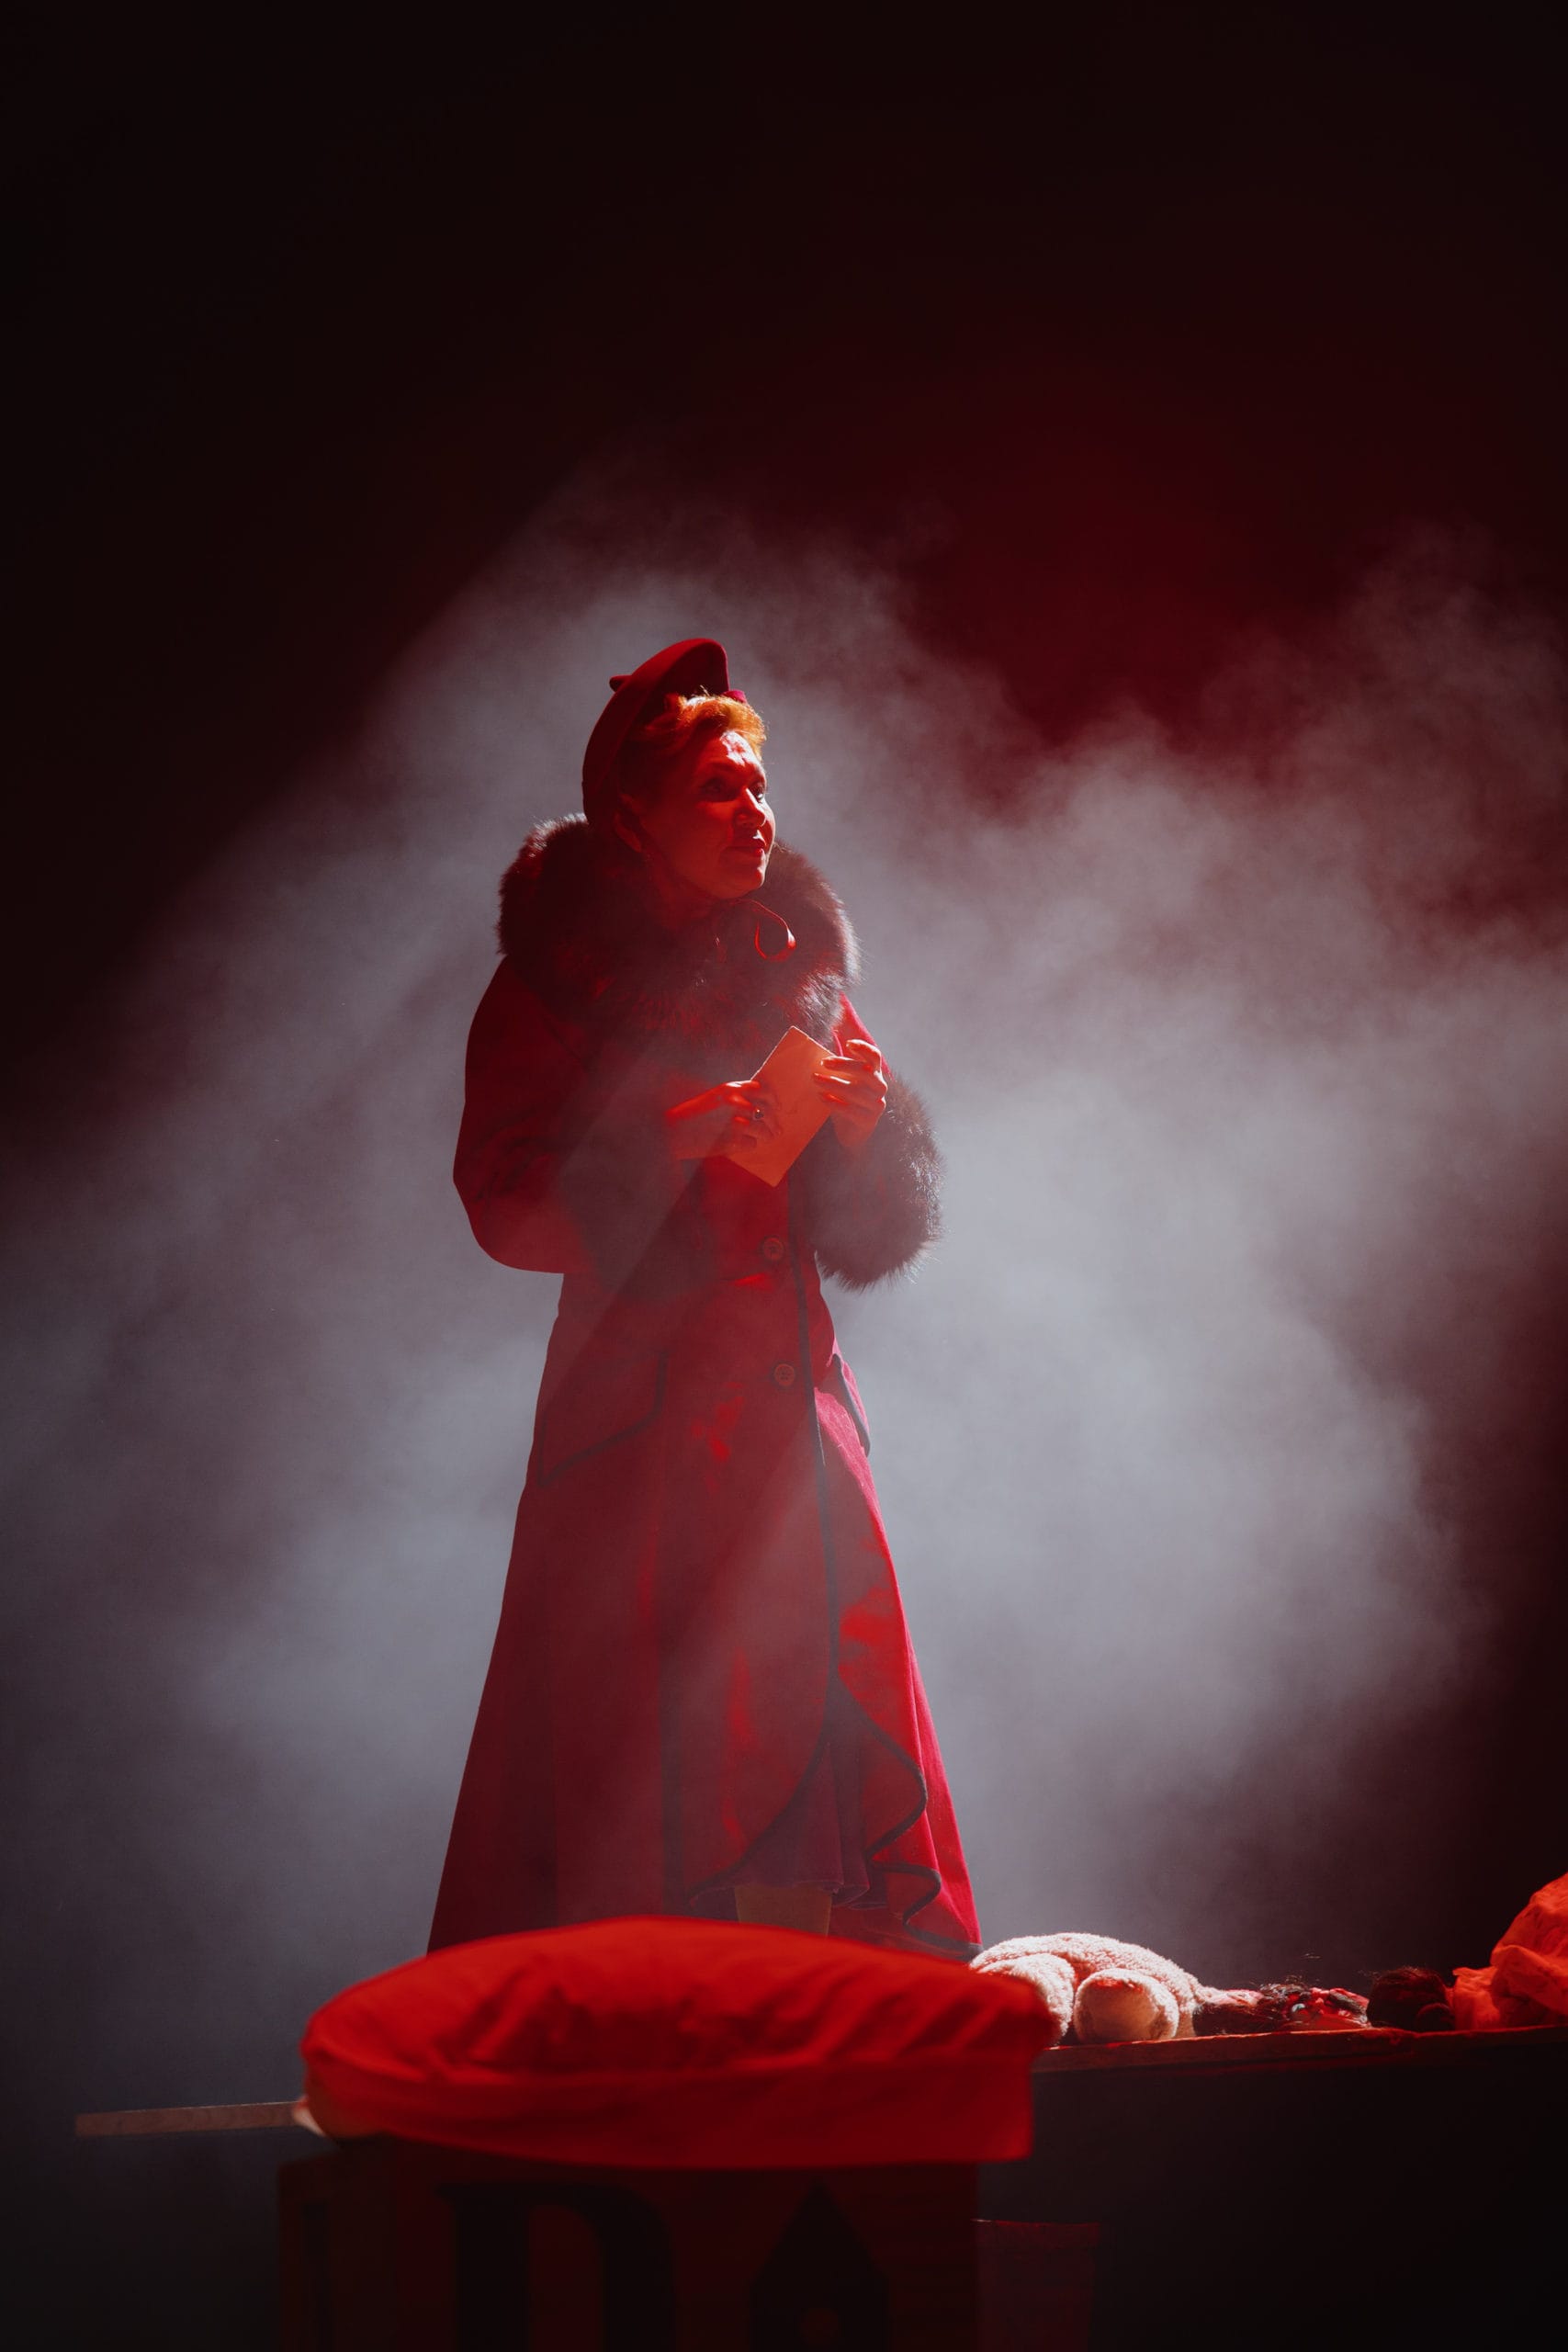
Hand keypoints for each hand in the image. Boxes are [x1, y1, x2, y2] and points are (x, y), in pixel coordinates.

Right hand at [666, 1080, 778, 1161]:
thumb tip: (756, 1107)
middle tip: (776, 1130)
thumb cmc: (690, 1114)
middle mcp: (736, 1103)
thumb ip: (733, 1098)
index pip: (763, 1090)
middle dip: (773, 1123)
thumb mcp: (712, 1098)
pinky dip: (749, 1146)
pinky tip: (743, 1145)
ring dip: (766, 1136)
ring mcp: (735, 1122)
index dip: (773, 1100)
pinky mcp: (732, 1141)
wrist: (670, 1131)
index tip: (776, 1107)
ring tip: (766, 1139)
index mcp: (730, 1089)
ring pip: (763, 1130)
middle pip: (767, 1112)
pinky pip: (751, 1144)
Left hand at [814, 1038, 885, 1154]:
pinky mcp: (869, 1121)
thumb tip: (819, 1049)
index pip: (875, 1056)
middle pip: (865, 1071)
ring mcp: (876, 1105)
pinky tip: (822, 1097)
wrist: (852, 1132)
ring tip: (815, 1079)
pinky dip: (835, 1103)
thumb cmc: (846, 1101)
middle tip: (823, 1063)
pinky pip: (851, 1110)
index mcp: (875, 1074)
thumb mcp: (844, 1082)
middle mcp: (879, 1088)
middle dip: (843, 1065)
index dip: (864, 1048)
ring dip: (833, 1083)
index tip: (848, 1043)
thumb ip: (838, 1067)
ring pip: (856, 1091)